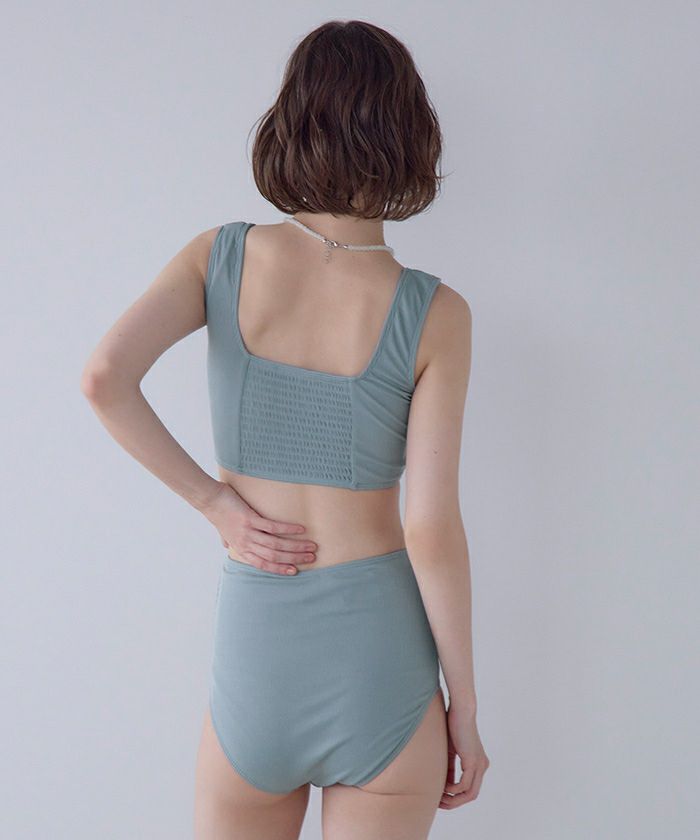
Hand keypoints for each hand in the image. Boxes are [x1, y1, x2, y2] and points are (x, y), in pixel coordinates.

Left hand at [201, 481, 316, 574]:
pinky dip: (288, 529)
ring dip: (296, 546)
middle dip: (294, 558)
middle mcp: (246, 544)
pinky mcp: (249, 519)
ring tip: (311, 546)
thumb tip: (227, 545)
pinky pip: (272, 527)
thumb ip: (228, 540)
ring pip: (276, 544)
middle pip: (274, 556)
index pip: (263, 564)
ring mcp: (248, 533)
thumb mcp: (223, 533)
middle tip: (311, 557)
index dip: (279, 569)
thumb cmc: (218, 515)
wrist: (210, 500)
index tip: (294, 571)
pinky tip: (300, 530)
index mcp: (241, 549)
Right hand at [439, 703, 489, 808]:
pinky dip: (453, 789)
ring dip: (454, 800)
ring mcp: (480, 765)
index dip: (456, 797)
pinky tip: (443, 786)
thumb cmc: (453, 725)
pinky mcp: (473, 761)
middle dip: (455, 803)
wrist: (461, 709)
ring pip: (470, 794)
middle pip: (471, 795)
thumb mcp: (450, 751)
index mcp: (478, 763)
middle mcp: (482, 766)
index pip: (469, 788)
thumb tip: (444, 785)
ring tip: (439, 798)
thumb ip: (449, 767)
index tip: (440, 798)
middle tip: (439, 804)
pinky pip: (465, 785)